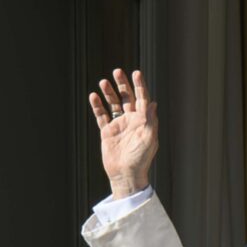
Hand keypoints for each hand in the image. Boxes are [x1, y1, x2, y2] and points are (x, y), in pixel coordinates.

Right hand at [89, 68, 157, 198]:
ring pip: (113, 104)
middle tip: (117, 71)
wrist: (126, 175)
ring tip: (103, 82)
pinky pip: (101, 116)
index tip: (136, 72)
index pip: (141, 98)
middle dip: (122, 84)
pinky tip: (93, 96)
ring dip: (109, 93)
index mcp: (143, 120)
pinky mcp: (107, 132)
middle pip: (127, 97)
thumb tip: (153, 103)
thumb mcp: (148, 139)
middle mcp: (131, 120)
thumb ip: (150, 121)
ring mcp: (119, 125)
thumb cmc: (140, 159)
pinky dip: (97, 106)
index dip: (139, 85)